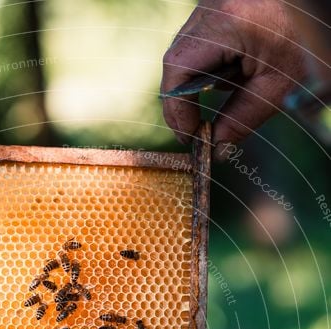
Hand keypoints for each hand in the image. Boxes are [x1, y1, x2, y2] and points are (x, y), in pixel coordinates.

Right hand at [161, 0, 306, 152]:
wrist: (318, 9)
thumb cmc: (303, 42)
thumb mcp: (276, 87)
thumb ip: (241, 119)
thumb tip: (215, 149)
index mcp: (226, 24)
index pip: (178, 70)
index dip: (176, 109)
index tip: (190, 137)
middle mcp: (210, 9)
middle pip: (176, 62)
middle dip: (185, 100)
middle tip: (198, 130)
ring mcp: (210, 4)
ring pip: (185, 53)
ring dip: (198, 82)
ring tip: (233, 88)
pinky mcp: (216, 8)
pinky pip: (198, 43)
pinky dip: (209, 66)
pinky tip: (235, 71)